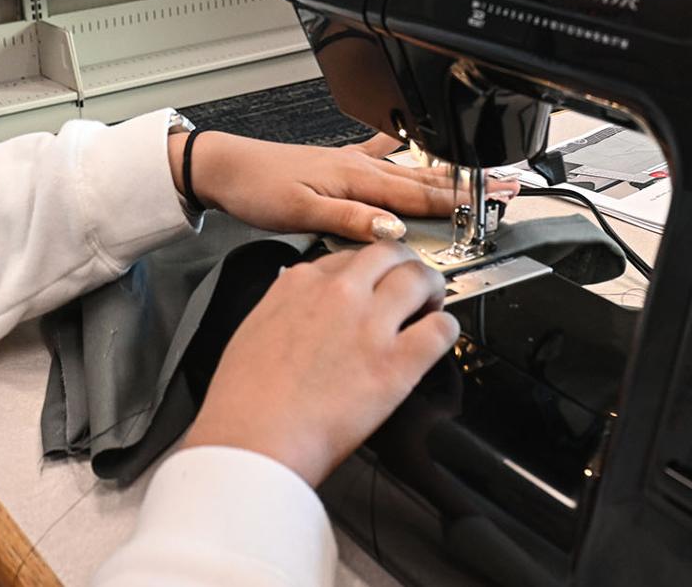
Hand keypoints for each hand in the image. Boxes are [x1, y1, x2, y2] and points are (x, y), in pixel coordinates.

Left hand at [169, 132, 517, 241]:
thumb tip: (391, 231)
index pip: (419, 197)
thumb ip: (349, 221)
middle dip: (467, 185)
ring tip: (477, 173)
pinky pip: (382, 158)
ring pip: (410, 170)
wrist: (225, 168)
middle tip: (505, 186)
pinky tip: (412, 145)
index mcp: (356, 180)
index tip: (493, 202)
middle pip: (425, 180)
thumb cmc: (257, 189)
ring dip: (446, 173)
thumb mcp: (301, 211)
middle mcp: (359, 168)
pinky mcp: (337, 165)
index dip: (460, 202)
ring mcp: (350, 163)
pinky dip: (404, 154)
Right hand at [177, 240, 457, 485]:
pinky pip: (440, 329)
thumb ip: (286, 310)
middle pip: (389, 254)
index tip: (372, 286)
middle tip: (411, 286)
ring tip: (431, 305)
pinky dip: (445, 329)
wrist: (254, 438)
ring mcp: (370, 324)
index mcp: (299, 282)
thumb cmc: (245, 400)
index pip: (347, 257)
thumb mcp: (255, 330)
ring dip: (431, 288)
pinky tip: (439, 338)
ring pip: (419, 278)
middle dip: (404, 265)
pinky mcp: (396, 362)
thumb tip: (303, 313)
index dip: (366, 273)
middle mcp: (338, 293)